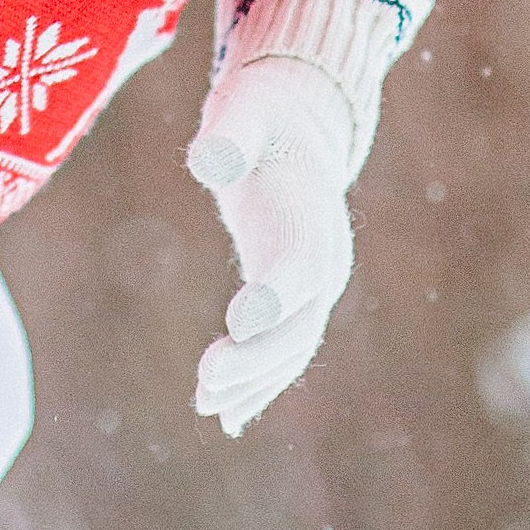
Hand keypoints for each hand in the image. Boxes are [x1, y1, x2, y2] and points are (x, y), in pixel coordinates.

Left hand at [186, 55, 359, 435]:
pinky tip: (226, 417)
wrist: (299, 124)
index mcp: (312, 214)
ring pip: (294, 348)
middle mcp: (325, 258)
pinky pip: (283, 351)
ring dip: (254, 382)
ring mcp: (316, 283)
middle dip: (257, 359)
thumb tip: (207, 160)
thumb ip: (229, 134)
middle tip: (204, 382)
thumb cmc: (261, 114)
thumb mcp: (244, 112)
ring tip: (206, 404)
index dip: (274, 297)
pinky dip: (258, 384)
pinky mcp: (297, 298)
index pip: (300, 266)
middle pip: (300, 322)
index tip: (238, 325)